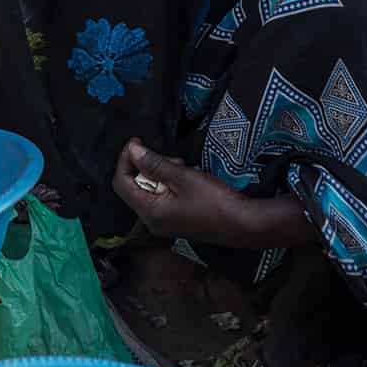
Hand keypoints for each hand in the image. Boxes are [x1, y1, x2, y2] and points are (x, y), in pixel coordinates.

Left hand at [111, 138, 288, 249]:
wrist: (244, 224)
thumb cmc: (214, 201)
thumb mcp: (183, 176)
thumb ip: (154, 163)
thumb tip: (132, 150)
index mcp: (149, 212)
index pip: (121, 183)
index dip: (125, 160)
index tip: (136, 142)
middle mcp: (152, 221)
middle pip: (135, 187)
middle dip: (147, 166)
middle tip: (171, 158)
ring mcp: (164, 223)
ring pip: (150, 191)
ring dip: (160, 174)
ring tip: (183, 167)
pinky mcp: (176, 221)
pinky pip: (162, 198)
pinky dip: (169, 184)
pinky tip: (187, 177)